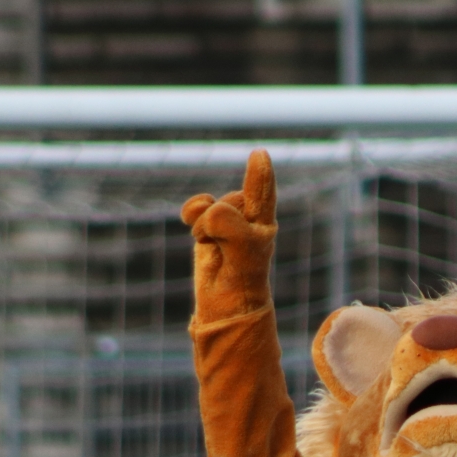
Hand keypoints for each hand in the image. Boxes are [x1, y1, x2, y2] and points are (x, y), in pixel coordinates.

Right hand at [180, 149, 277, 315]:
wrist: (224, 302)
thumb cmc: (242, 280)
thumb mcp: (243, 254)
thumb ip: (231, 227)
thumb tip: (212, 210)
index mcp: (264, 224)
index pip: (262, 193)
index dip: (259, 174)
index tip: (259, 153)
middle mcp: (248, 218)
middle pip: (228, 201)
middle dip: (218, 221)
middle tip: (224, 248)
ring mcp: (227, 220)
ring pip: (209, 204)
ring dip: (204, 225)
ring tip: (213, 245)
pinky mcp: (208, 225)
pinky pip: (196, 206)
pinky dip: (192, 216)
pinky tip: (198, 233)